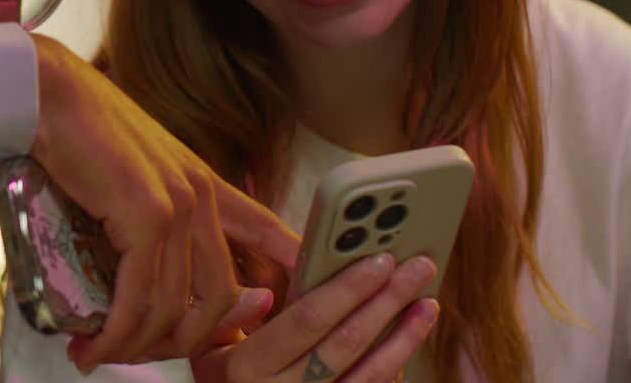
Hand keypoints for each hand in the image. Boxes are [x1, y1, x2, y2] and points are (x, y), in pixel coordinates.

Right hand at [27, 34, 299, 373]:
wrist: (50, 95)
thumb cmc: (78, 130)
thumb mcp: (131, 168)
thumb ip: (150, 209)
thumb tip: (137, 262)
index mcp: (202, 182)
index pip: (263, 229)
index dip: (285, 268)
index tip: (282, 306)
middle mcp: (199, 195)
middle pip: (219, 297)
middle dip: (184, 342)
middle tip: (143, 354)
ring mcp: (177, 206)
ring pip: (175, 307)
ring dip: (137, 345)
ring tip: (100, 353)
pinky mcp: (145, 216)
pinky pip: (139, 297)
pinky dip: (116, 332)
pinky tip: (94, 343)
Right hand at [192, 254, 439, 382]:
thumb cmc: (216, 376)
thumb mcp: (203, 343)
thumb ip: (230, 316)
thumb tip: (264, 295)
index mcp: (245, 368)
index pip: (306, 321)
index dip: (346, 289)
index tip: (379, 260)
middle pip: (346, 344)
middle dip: (386, 302)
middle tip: (418, 269)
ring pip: (368, 377)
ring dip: (403, 339)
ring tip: (427, 304)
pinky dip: (394, 372)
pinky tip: (408, 344)